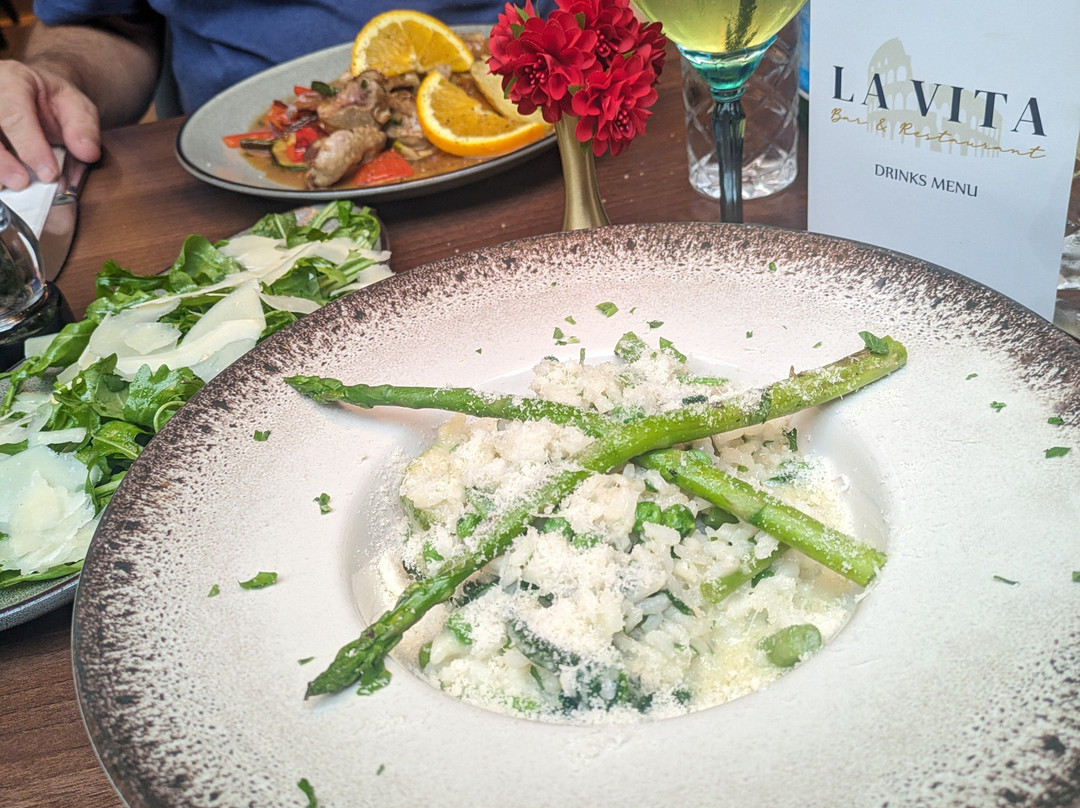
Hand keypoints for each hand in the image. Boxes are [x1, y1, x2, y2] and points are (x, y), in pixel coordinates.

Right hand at [0, 59, 100, 189]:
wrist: (39, 95)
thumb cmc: (55, 101)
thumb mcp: (78, 106)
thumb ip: (84, 127)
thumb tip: (88, 153)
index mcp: (13, 79)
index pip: (14, 115)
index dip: (30, 147)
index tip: (49, 174)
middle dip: (2, 160)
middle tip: (22, 183)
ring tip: (9, 186)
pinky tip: (2, 182)